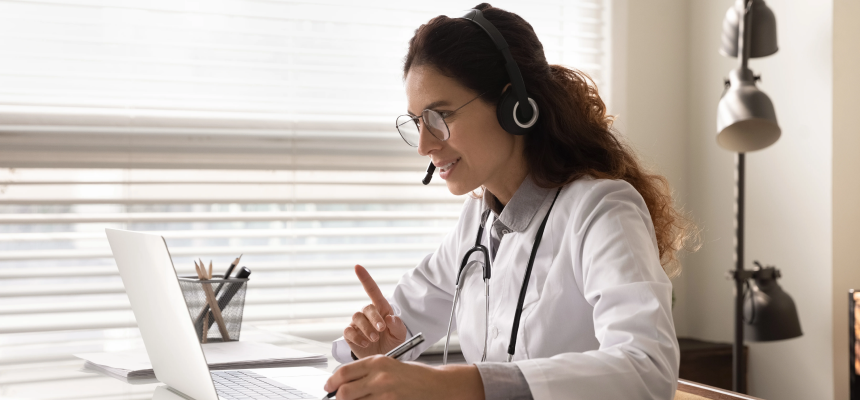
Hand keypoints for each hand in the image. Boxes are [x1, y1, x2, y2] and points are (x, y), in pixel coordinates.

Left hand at [323, 355, 483, 399]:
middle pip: (344, 393)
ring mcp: (385, 394)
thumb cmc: (414, 375)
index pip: (344, 372)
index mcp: (377, 362)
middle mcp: (379, 377)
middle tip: (339, 398)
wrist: (437, 385)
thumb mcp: (389, 365)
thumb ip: (367, 372)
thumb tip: (344, 382)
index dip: (331, 382)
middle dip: (339, 398)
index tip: (328, 387)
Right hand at [344, 265, 407, 357]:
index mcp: (381, 309)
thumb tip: (390, 318)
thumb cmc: (392, 343)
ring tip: (374, 339)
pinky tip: (365, 343)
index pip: (372, 291)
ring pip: (357, 318)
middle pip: (367, 308)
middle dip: (374, 318)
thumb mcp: (400, 335)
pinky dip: (357, 337)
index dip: (365, 278)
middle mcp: (368, 314)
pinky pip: (349, 331)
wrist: (382, 358)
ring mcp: (358, 323)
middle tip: (381, 330)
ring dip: (367, 329)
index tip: (357, 267)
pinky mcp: (350, 334)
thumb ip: (397, 326)